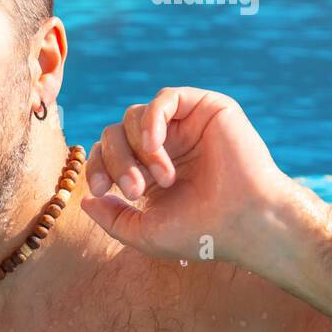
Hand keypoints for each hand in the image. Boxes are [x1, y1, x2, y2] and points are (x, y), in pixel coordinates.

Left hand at [79, 87, 291, 263]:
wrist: (247, 223)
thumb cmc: (201, 232)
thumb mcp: (144, 232)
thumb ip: (111, 218)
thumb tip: (84, 200)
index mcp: (149, 169)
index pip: (106, 153)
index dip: (96, 167)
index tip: (101, 190)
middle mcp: (165, 143)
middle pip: (114, 133)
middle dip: (116, 162)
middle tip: (135, 190)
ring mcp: (185, 125)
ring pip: (132, 116)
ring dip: (138, 150)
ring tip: (163, 179)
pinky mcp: (206, 108)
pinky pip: (163, 99)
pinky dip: (151, 122)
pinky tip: (155, 148)